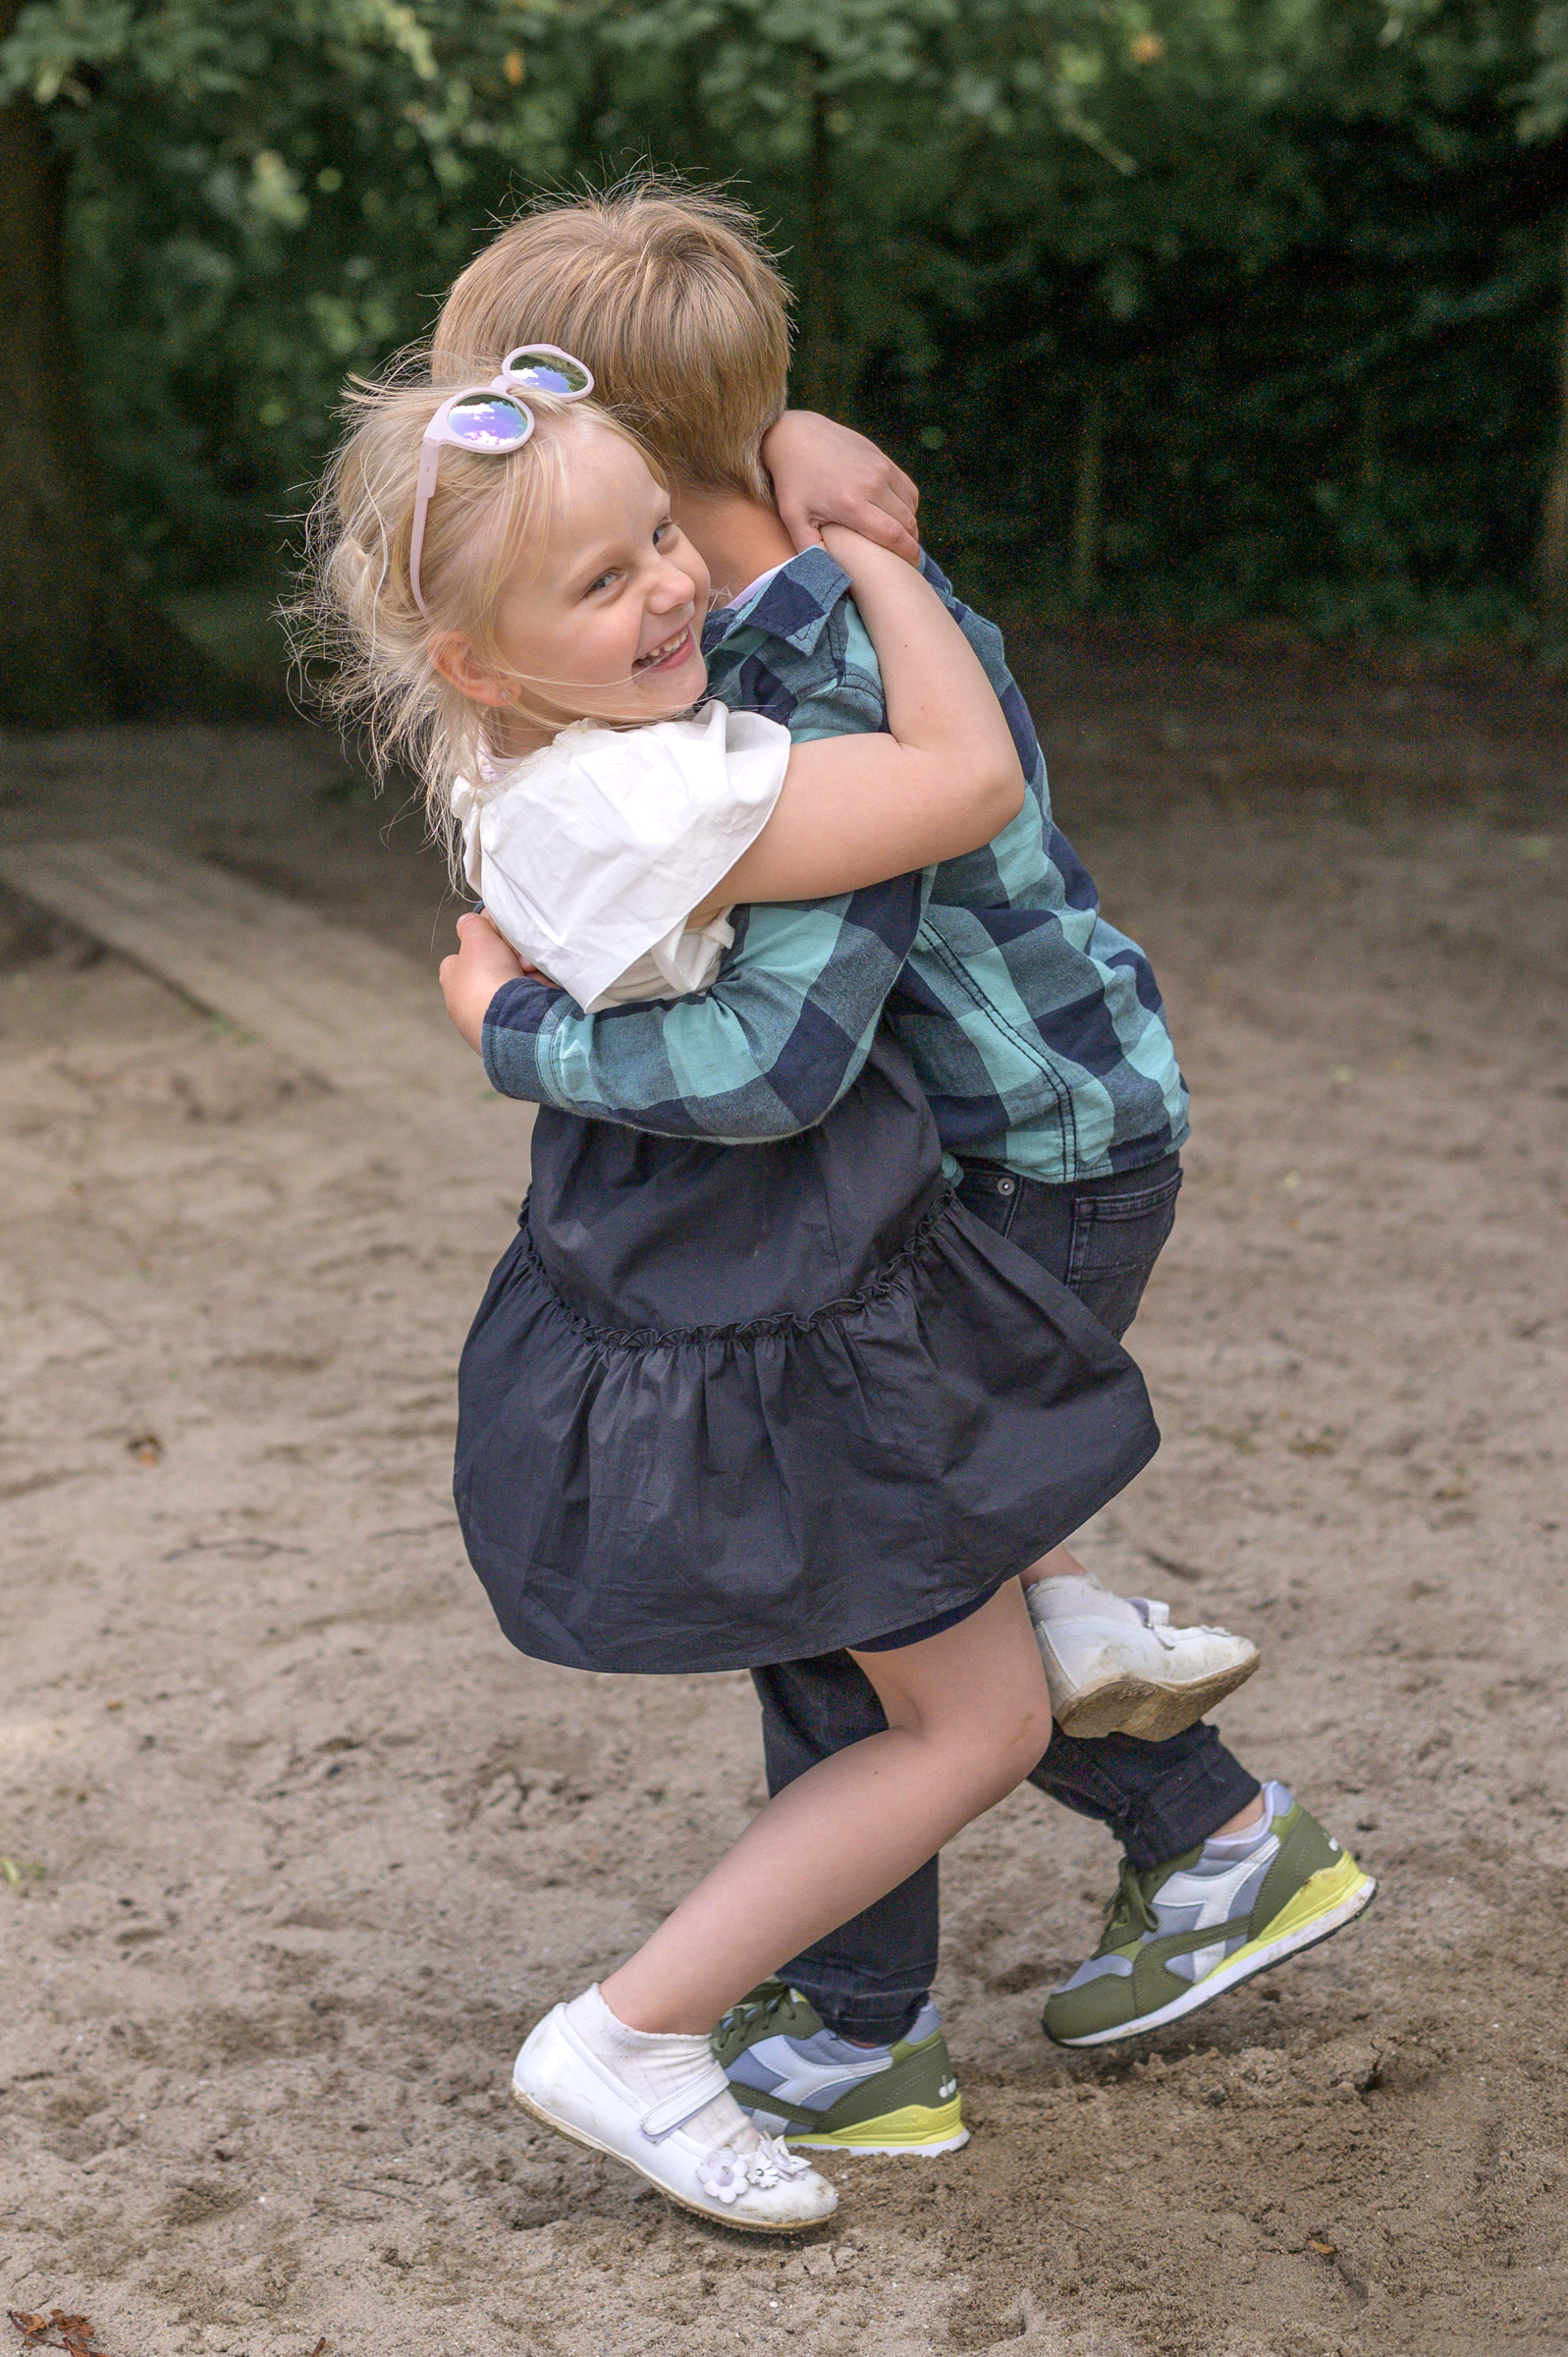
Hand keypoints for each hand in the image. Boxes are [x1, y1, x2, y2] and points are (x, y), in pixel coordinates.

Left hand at [439, 910, 528, 1051]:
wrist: (511, 1021)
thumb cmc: (487, 978)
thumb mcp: (477, 936)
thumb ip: (471, 925)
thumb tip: (467, 922)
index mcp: (452, 981)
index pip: (459, 959)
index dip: (479, 947)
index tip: (495, 944)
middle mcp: (464, 1006)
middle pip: (490, 974)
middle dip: (508, 963)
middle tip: (519, 960)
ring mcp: (486, 1023)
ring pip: (510, 991)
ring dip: (525, 979)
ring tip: (533, 975)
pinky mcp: (509, 1035)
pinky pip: (525, 1009)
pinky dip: (534, 1000)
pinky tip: (541, 994)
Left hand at [761, 411, 920, 566]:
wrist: (795, 436)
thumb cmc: (793, 483)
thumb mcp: (794, 520)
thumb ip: (809, 550)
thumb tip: (827, 576)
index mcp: (852, 504)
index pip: (894, 536)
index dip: (908, 554)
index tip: (911, 566)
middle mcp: (872, 484)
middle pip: (907, 522)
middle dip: (911, 543)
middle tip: (905, 557)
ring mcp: (880, 468)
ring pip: (910, 505)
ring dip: (910, 524)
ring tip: (901, 538)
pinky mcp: (883, 458)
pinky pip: (907, 488)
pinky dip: (908, 505)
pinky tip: (897, 515)